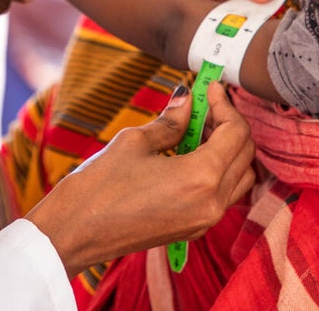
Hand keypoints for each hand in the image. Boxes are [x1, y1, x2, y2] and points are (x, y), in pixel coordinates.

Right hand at [25, 82, 254, 276]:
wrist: (74, 233)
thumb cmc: (99, 186)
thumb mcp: (135, 142)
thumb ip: (170, 121)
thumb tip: (187, 99)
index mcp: (202, 177)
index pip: (236, 132)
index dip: (225, 104)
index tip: (210, 86)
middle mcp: (212, 203)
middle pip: (245, 154)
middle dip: (229, 123)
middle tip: (205, 103)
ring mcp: (205, 220)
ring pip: (239, 176)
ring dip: (228, 148)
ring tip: (197, 128)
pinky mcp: (193, 229)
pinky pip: (223, 195)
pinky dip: (218, 170)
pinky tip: (189, 153)